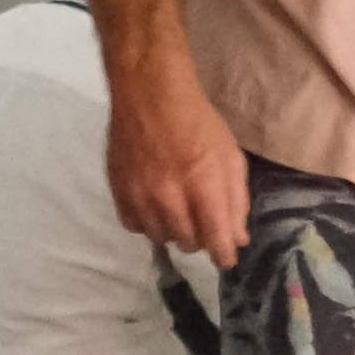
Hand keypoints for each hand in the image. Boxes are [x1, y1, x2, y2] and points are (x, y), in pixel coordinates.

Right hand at [104, 50, 252, 264]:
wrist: (149, 95)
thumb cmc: (198, 123)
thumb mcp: (230, 157)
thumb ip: (236, 200)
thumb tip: (237, 238)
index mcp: (203, 184)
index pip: (215, 238)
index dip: (224, 254)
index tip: (227, 258)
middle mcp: (169, 195)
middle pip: (188, 242)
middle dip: (201, 239)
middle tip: (203, 223)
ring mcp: (139, 193)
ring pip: (160, 237)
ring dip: (174, 232)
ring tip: (178, 214)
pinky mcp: (118, 189)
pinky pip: (133, 225)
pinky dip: (147, 223)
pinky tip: (154, 209)